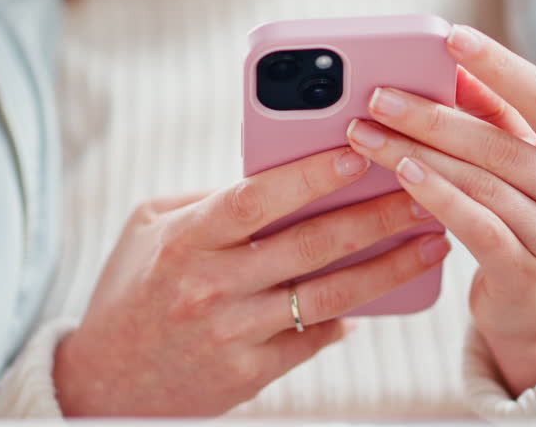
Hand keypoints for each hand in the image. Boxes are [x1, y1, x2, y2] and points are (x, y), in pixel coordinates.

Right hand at [52, 147, 449, 416]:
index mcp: (185, 240)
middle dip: (375, 215)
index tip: (357, 152)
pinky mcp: (249, 373)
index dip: (309, 176)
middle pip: (309, 245)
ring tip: (430, 242)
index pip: (256, 200)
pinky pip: (314, 338)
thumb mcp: (150, 228)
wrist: (104, 382)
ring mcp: (232, 334)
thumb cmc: (131, 290)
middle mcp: (210, 287)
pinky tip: (388, 290)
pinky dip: (351, 314)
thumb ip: (209, 199)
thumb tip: (280, 174)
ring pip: (327, 296)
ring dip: (388, 267)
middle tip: (422, 191)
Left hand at [345, 25, 535, 395]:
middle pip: (498, 143)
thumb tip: (452, 66)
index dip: (498, 65)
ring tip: (369, 135)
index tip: (452, 37)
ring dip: (416, 155)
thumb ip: (495, 113)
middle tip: (378, 97)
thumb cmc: (529, 213)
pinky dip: (435, 197)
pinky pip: (474, 226)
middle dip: (430, 116)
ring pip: (479, 184)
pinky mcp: (529, 274)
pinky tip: (402, 176)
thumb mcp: (526, 159)